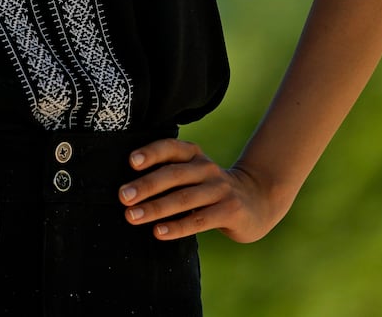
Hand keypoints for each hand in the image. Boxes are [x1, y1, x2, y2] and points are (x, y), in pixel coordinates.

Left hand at [117, 139, 287, 243]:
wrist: (258, 199)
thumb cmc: (210, 188)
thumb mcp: (194, 173)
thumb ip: (169, 173)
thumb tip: (128, 189)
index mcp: (194, 155)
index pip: (171, 148)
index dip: (151, 153)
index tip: (131, 162)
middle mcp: (207, 168)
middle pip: (173, 175)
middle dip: (146, 185)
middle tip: (123, 196)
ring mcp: (220, 189)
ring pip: (184, 198)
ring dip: (156, 208)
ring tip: (132, 216)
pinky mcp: (230, 211)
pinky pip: (199, 220)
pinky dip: (177, 227)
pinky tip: (158, 232)